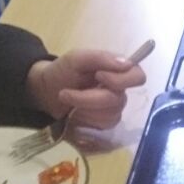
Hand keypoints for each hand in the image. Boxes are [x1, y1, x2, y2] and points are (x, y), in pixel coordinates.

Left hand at [25, 49, 147, 129]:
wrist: (46, 91)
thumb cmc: (62, 71)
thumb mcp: (76, 58)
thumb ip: (100, 57)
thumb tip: (127, 63)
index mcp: (117, 69)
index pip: (138, 76)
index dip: (121, 80)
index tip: (99, 76)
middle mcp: (120, 90)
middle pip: (118, 100)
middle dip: (89, 98)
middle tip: (66, 93)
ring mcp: (114, 108)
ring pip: (109, 114)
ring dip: (83, 108)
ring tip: (67, 100)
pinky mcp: (106, 122)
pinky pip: (103, 125)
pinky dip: (85, 119)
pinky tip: (74, 113)